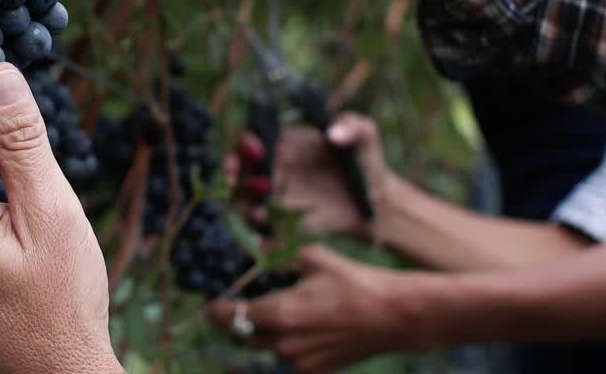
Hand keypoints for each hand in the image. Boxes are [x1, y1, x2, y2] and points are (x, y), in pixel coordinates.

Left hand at [209, 246, 432, 373]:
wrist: (393, 316)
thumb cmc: (353, 282)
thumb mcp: (313, 258)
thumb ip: (278, 253)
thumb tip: (256, 243)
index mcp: (278, 314)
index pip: (229, 317)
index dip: (216, 311)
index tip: (212, 305)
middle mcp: (283, 343)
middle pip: (242, 337)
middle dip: (238, 323)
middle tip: (239, 309)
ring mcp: (299, 360)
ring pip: (266, 348)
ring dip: (264, 334)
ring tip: (278, 315)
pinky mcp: (315, 370)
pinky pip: (289, 359)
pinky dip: (288, 345)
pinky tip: (303, 329)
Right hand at [223, 112, 394, 238]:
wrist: (374, 201)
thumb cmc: (365, 160)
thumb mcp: (365, 135)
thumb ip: (353, 126)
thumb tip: (333, 134)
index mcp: (282, 141)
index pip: (251, 136)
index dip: (244, 141)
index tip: (254, 147)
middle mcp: (271, 166)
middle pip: (235, 166)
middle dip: (228, 170)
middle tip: (232, 176)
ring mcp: (273, 195)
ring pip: (239, 196)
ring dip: (238, 200)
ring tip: (256, 204)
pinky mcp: (281, 220)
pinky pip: (257, 224)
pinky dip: (253, 224)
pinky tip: (264, 220)